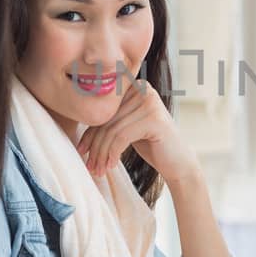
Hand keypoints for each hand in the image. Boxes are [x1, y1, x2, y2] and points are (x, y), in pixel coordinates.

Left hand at [77, 80, 196, 183]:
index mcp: (135, 86)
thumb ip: (110, 119)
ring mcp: (149, 102)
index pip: (104, 110)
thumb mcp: (127, 127)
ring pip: (111, 130)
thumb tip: (76, 121)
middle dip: (94, 146)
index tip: (81, 151)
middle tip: (90, 166)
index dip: (89, 132)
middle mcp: (143, 89)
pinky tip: (111, 166)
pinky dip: (112, 153)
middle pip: (106, 119)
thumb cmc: (151, 146)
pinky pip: (121, 137)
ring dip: (101, 154)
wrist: (179, 164)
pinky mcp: (153, 118)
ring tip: (98, 170)